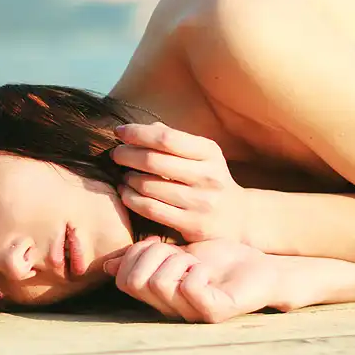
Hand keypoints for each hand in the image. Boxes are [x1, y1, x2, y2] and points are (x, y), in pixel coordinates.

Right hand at [102, 237, 277, 322]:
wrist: (261, 267)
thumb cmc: (220, 260)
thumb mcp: (177, 252)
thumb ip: (145, 257)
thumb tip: (107, 265)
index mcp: (157, 295)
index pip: (122, 278)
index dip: (136, 254)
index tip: (160, 244)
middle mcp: (169, 308)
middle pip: (134, 281)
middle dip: (155, 255)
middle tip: (181, 254)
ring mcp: (190, 313)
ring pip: (159, 284)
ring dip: (179, 261)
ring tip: (197, 264)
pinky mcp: (213, 313)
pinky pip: (190, 290)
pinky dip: (197, 270)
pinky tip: (208, 271)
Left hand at [112, 122, 247, 243]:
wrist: (238, 219)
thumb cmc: (209, 180)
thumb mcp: (202, 156)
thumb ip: (174, 139)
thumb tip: (141, 129)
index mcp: (210, 153)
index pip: (167, 138)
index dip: (138, 133)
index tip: (120, 131)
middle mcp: (208, 176)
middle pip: (154, 161)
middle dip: (127, 154)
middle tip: (116, 154)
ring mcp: (201, 203)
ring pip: (149, 186)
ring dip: (128, 178)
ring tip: (123, 174)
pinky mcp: (192, 226)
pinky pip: (151, 209)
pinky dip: (131, 198)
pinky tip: (126, 193)